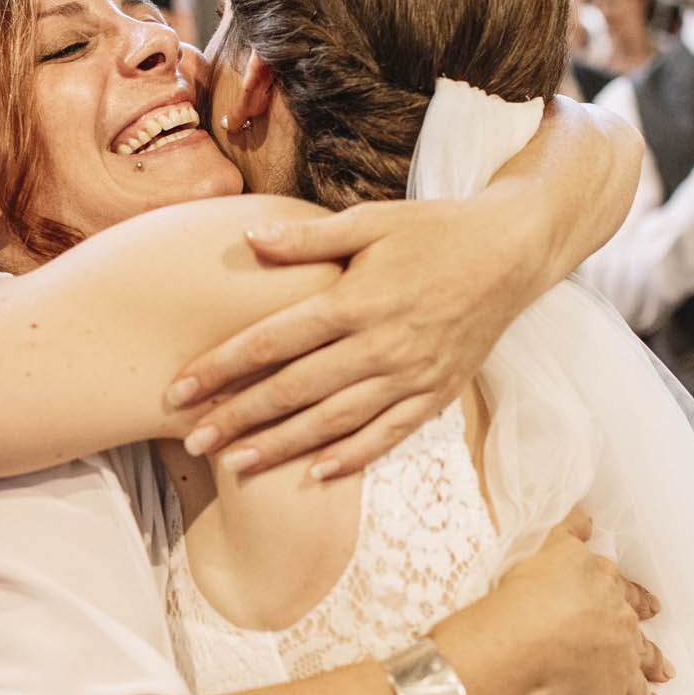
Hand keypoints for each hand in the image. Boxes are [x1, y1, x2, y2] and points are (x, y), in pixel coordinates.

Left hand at [169, 197, 535, 478]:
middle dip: (239, 419)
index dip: (221, 368)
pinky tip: (316, 473)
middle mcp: (382, 344)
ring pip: (335, 422)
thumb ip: (307, 239)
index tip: (179, 390)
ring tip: (236, 465)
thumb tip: (247, 239)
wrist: (514, 251)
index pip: (273, 341)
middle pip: (295, 391)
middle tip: (193, 441)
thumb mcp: (372, 221)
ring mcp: (412, 375)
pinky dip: (353, 456)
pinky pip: (390, 434)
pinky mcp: (438, 393)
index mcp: (356, 299)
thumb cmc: (435, 230)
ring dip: (283, 447)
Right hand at [441, 515, 670, 694]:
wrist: (531, 636)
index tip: (651, 606)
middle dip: (651, 654)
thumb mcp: (552, 545)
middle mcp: (620, 630)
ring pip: (641, 687)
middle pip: (641, 643)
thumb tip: (585, 516)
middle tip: (666, 668)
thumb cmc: (536, 589)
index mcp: (607, 592)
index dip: (637, 600)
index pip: (626, 593)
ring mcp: (617, 671)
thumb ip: (570, 531)